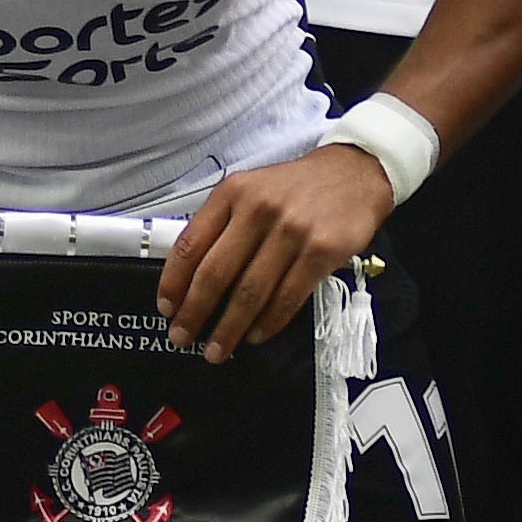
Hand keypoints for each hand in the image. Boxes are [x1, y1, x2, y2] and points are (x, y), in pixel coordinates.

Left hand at [156, 143, 387, 358]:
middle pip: (216, 273)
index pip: (190, 244)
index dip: (173, 282)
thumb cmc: (296, 187)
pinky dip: (268, 322)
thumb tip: (191, 275)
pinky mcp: (321, 251)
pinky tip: (256, 334)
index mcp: (232, 193)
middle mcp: (258, 209)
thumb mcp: (250, 189)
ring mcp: (292, 231)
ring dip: (230, 327)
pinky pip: (288, 297)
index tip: (166, 308)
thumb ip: (221, 223)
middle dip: (195, 313)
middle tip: (183, 337)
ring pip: (250, 291)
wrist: (354, 174)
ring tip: (219, 348)